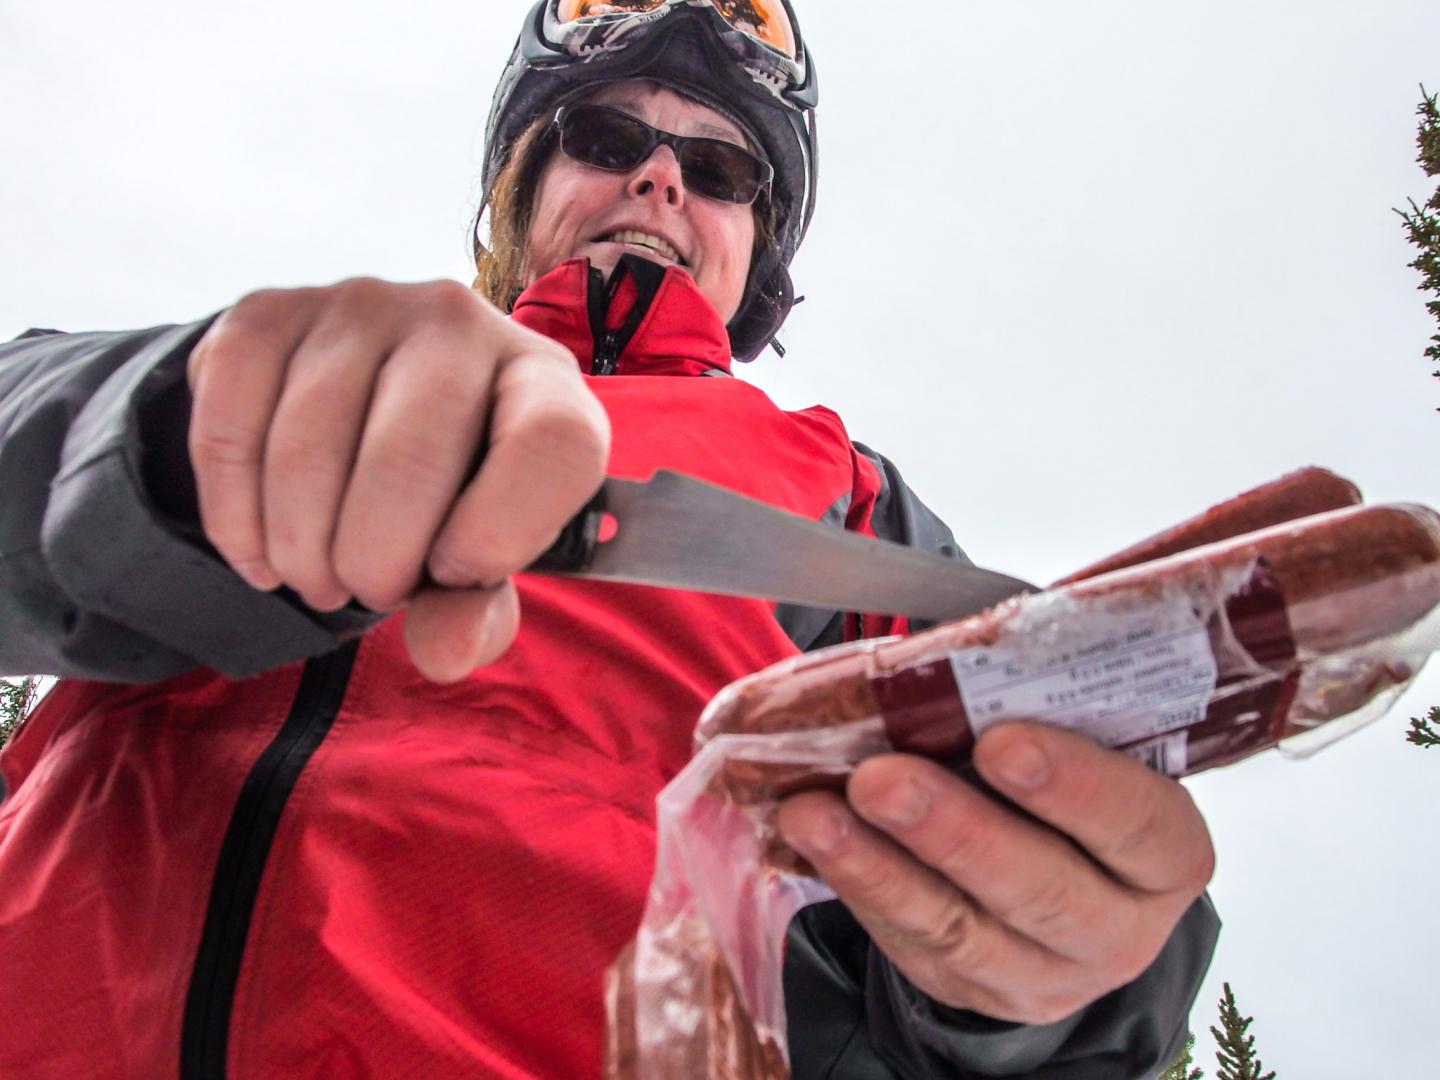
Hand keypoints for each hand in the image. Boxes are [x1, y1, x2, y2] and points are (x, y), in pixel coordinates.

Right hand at [186, 278, 609, 681]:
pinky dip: (235, 518)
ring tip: (317, 578)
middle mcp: (457, 321)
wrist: (359, 402)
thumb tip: (442, 654)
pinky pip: (229, 430)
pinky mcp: (264, 313)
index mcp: (544, 380)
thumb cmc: (447, 490)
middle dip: (376, 563)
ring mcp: (357, 306)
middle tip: (369, 591)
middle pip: (410, 458)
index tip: (457, 573)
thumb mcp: (482, 553)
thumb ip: (477, 611)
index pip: (555, 443)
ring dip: (302, 550)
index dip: (504, 530)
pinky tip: (259, 552)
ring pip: (308, 451)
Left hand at [775, 722, 1214, 1024]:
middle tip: (883, 779)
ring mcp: (1042, 971)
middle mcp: (1116, 927)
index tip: (1001, 742)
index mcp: (1165, 854)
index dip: (1074, 785)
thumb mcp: (1086, 748)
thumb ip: (1043, 708)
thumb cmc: (1070, 787)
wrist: (1058, 882)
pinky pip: (909, 943)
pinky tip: (812, 837)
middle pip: (1042, 889)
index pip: (1138, 823)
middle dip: (954, 831)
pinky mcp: (969, 990)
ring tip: (816, 812)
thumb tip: (952, 654)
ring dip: (878, 865)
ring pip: (960, 929)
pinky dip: (856, 884)